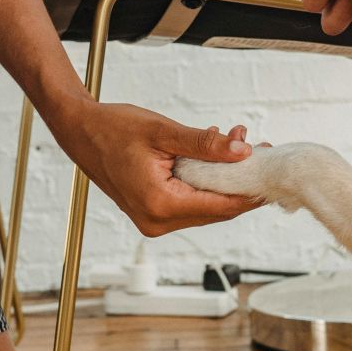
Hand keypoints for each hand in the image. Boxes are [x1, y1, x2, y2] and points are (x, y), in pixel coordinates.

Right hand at [58, 100, 262, 235]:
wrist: (80, 132)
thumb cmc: (114, 128)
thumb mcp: (164, 131)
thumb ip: (205, 145)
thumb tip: (243, 151)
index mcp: (160, 204)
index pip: (221, 205)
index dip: (250, 190)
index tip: (271, 171)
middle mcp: (157, 221)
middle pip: (217, 210)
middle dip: (240, 182)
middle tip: (258, 150)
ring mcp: (154, 222)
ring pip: (205, 207)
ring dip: (223, 182)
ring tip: (237, 146)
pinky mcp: (153, 215)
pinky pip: (191, 204)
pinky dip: (206, 185)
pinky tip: (214, 159)